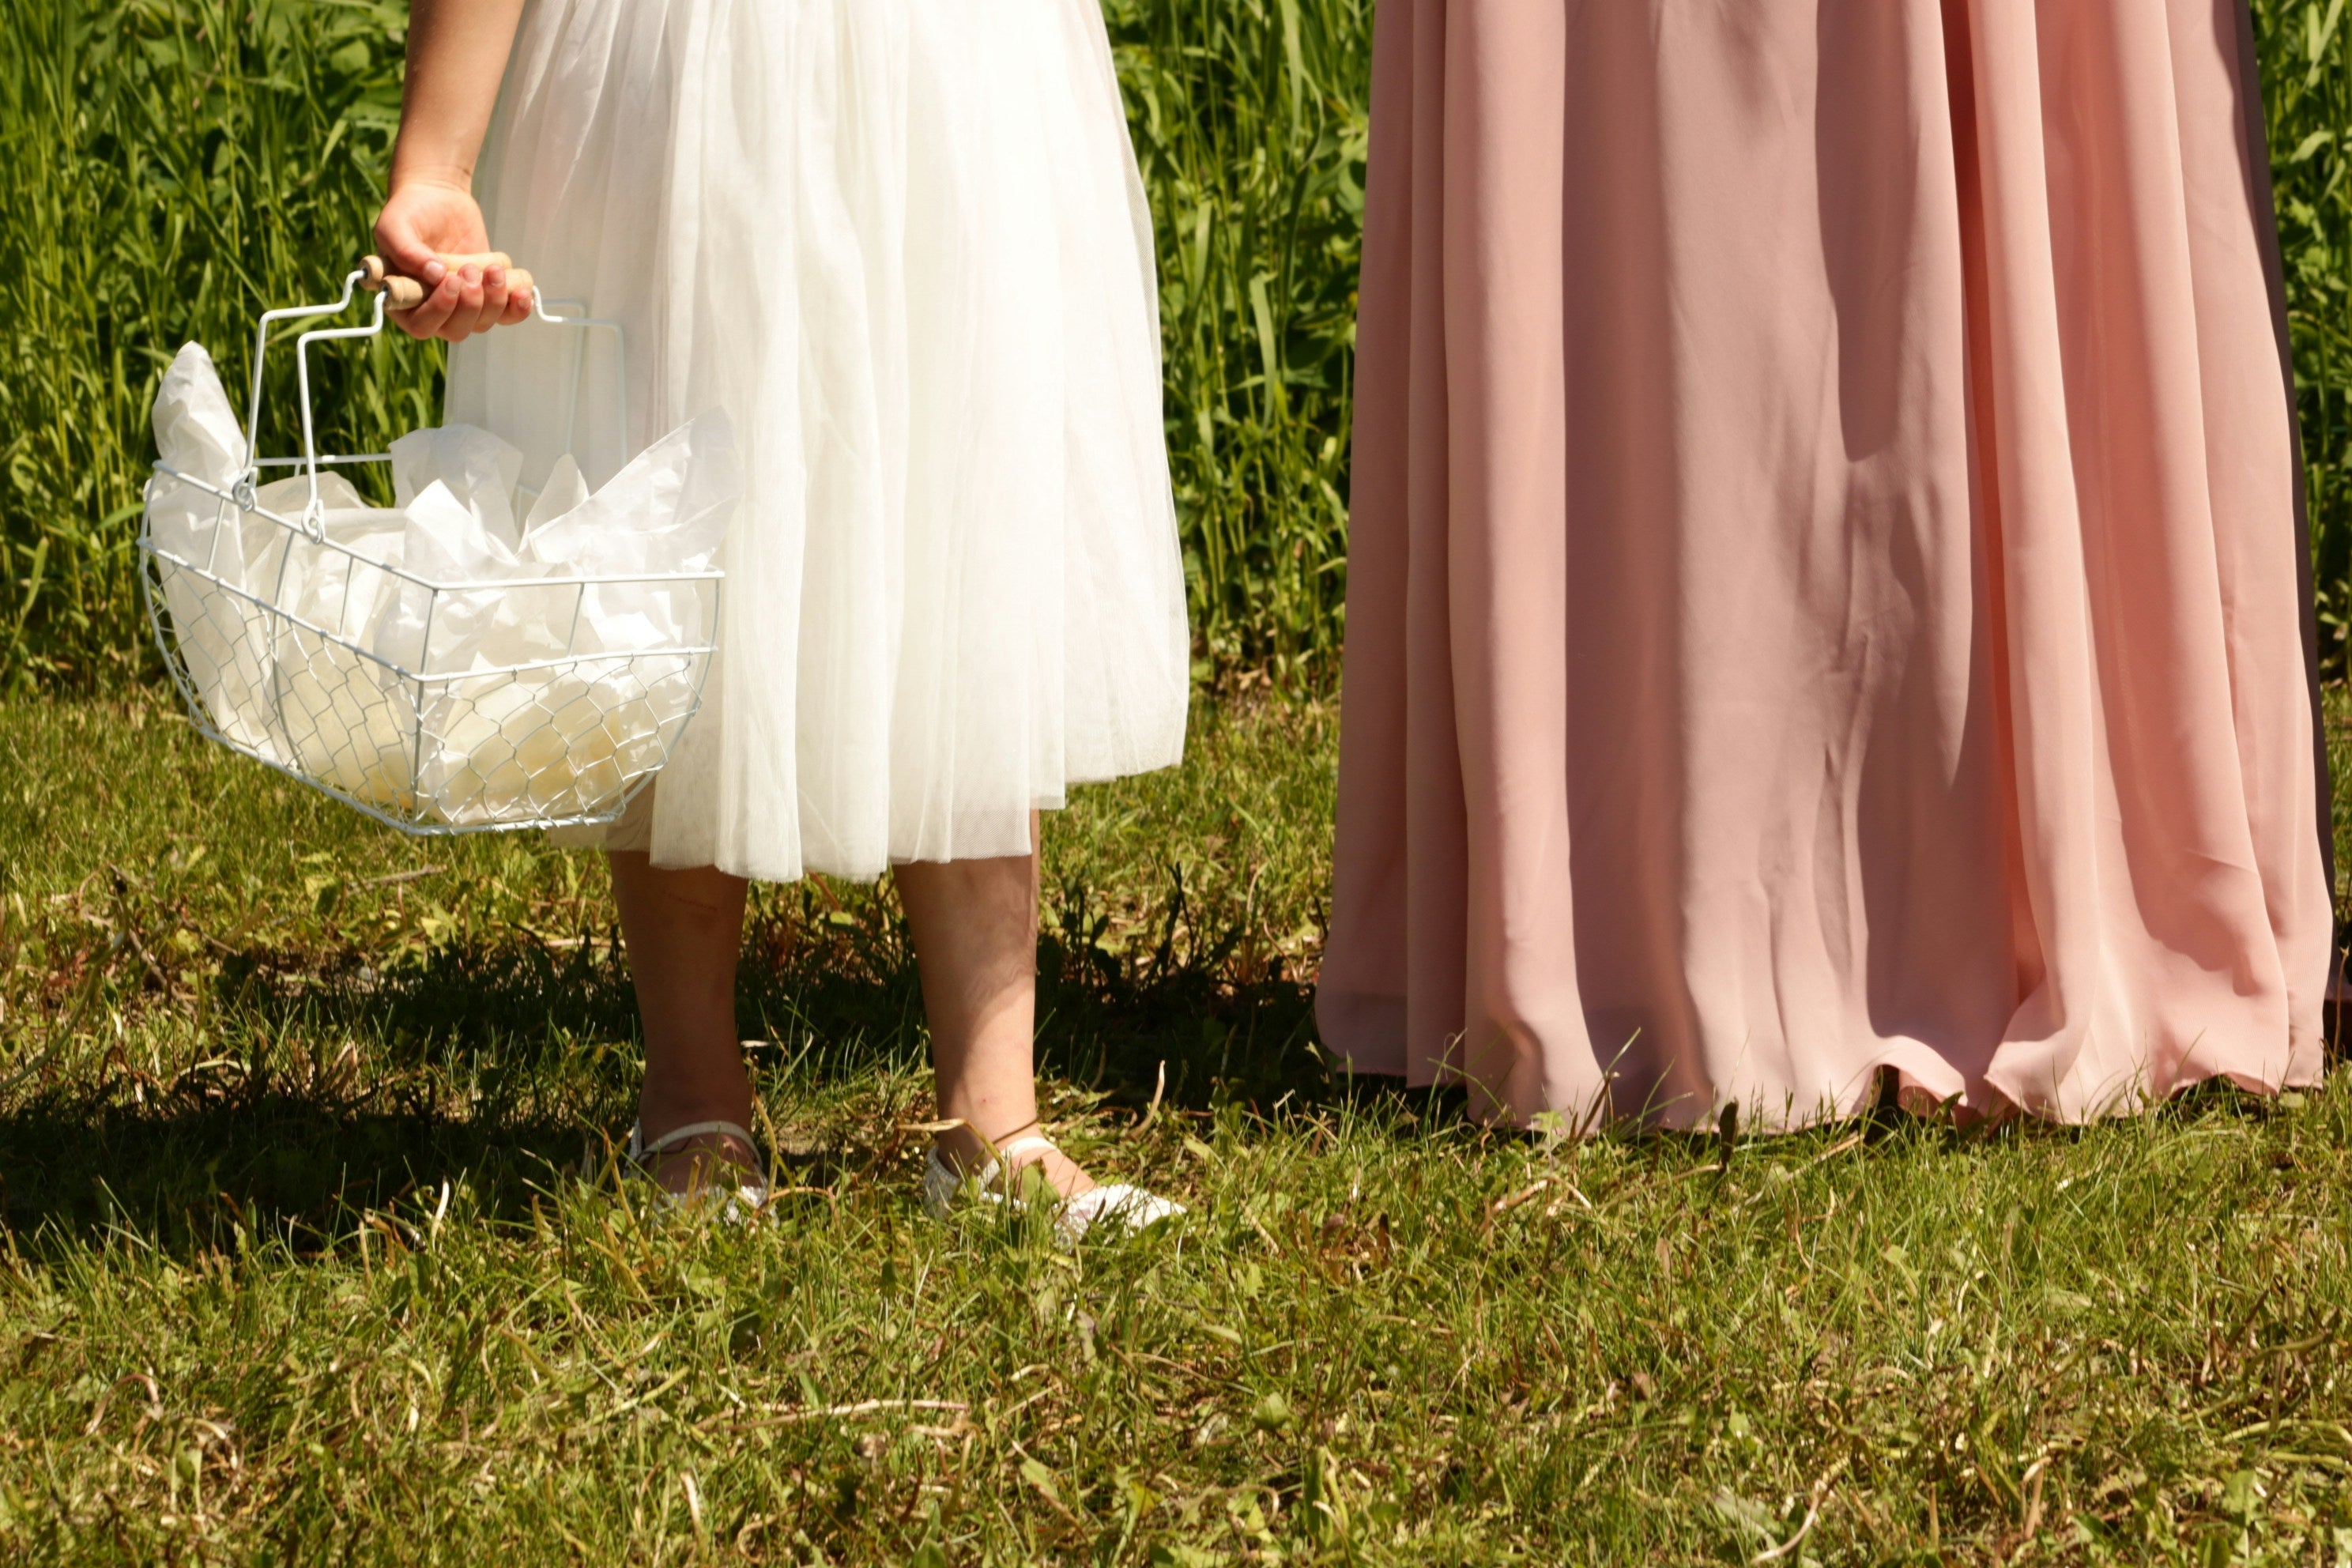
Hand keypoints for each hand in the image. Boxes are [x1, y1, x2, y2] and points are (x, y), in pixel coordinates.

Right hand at [371, 178, 533, 341]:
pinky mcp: (486, 296)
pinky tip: (523, 291)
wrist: (438, 197)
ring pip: (482, 324)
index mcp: (404, 300)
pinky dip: (517, 308)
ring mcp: (462, 306)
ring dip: (494, 300)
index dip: (440, 310)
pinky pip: (505, 316)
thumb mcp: (395, 225)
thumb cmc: (409, 212)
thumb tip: (436, 275)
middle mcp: (432, 310)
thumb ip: (406, 250)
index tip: (453, 281)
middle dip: (470, 304)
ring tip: (494, 269)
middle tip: (471, 270)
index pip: (422, 326)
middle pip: (456, 331)